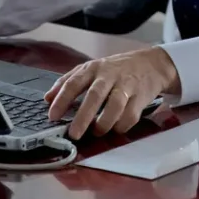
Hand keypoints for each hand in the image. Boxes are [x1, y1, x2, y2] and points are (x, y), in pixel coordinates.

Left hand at [45, 47, 178, 139]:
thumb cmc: (116, 69)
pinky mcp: (141, 96)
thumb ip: (68, 81)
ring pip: (116, 104)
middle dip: (83, 116)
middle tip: (74, 134)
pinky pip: (131, 114)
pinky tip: (115, 129)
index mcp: (93, 68)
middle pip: (95, 95)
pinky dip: (122, 125)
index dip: (62, 99)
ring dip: (104, 122)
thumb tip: (47, 98)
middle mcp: (109, 75)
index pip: (74, 82)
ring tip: (97, 132)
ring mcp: (126, 85)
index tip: (52, 116)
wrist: (151, 64)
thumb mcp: (91, 69)